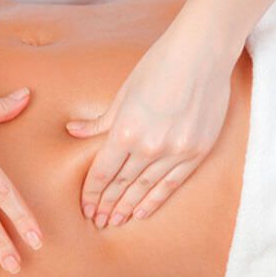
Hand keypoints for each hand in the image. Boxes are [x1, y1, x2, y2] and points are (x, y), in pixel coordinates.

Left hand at [66, 28, 238, 228]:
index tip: (86, 207)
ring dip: (129, 207)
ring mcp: (175, 151)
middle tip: (98, 222)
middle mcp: (149, 146)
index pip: (102, 172)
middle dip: (108, 205)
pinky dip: (156, 199)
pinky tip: (143, 212)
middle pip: (122, 184)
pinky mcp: (196, 152)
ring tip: (116, 221)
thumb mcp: (123, 93)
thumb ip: (100, 121)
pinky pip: (172, 183)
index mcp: (125, 130)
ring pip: (146, 188)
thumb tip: (73, 132)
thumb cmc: (158, 66)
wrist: (202, 54)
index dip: (92, 193)